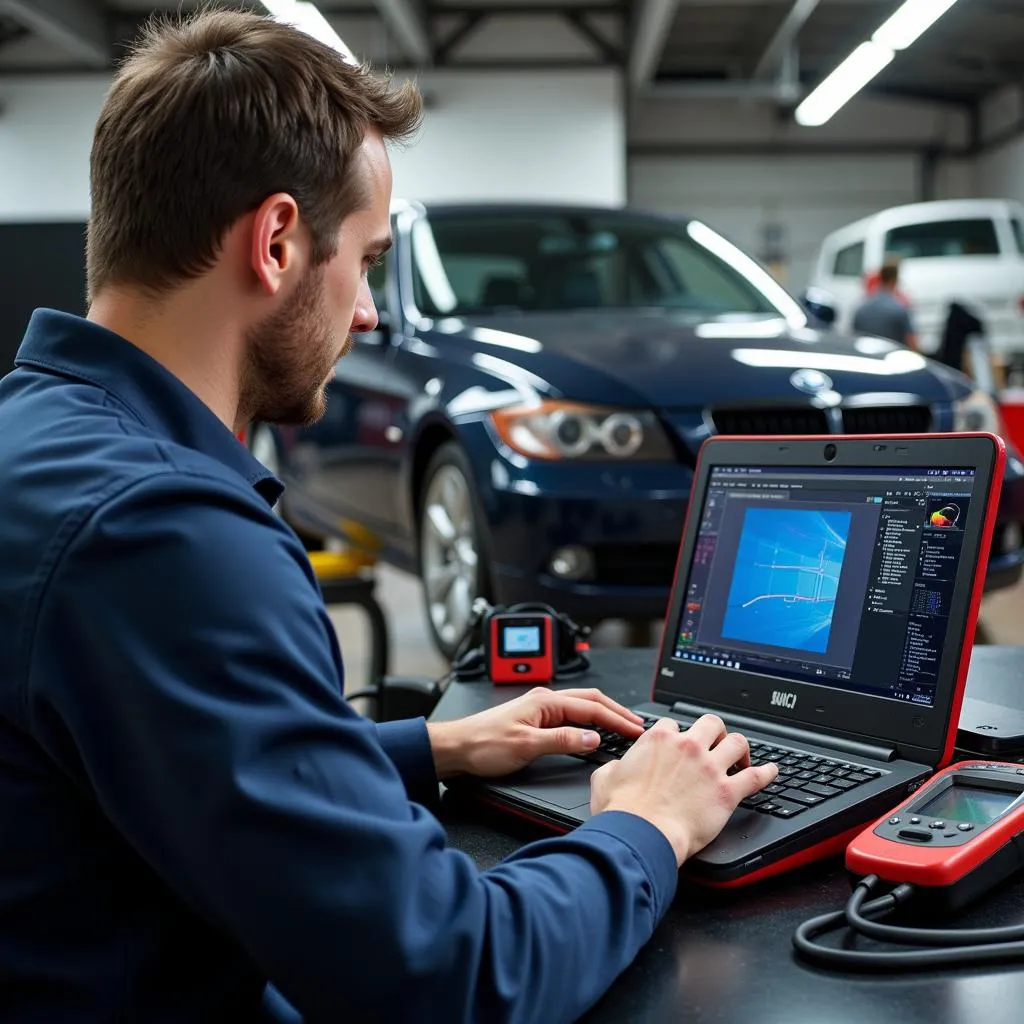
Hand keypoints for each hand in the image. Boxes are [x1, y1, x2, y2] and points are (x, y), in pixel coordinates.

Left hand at [426, 686, 643, 778]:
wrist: (457, 748)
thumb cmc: (483, 744)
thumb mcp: (526, 745)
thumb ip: (562, 740)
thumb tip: (592, 737)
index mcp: (544, 701)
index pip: (590, 707)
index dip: (616, 719)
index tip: (635, 730)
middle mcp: (543, 701)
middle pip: (589, 701)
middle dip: (616, 712)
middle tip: (638, 726)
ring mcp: (539, 710)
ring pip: (580, 708)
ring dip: (603, 716)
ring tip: (622, 727)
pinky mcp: (535, 721)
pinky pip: (569, 717)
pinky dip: (588, 722)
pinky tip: (594, 731)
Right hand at [590, 715, 777, 866]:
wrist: (641, 834)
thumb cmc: (623, 810)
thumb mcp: (605, 778)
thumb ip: (616, 766)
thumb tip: (617, 768)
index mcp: (659, 740)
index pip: (674, 724)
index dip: (677, 734)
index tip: (679, 745)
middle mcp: (688, 747)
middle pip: (711, 723)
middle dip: (714, 731)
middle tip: (714, 743)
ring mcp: (710, 768)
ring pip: (737, 742)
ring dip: (739, 748)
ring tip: (741, 756)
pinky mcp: (727, 792)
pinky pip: (756, 776)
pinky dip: (767, 772)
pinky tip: (772, 771)